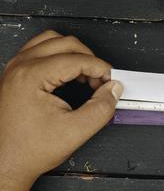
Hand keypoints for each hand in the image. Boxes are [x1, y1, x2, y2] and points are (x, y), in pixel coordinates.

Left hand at [0, 30, 122, 190]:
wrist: (6, 162)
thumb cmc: (29, 149)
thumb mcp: (75, 131)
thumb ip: (101, 109)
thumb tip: (113, 90)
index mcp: (32, 76)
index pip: (78, 59)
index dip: (100, 68)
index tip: (111, 79)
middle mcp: (21, 67)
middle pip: (67, 43)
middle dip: (90, 59)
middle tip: (101, 79)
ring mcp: (17, 68)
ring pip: (53, 41)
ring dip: (75, 54)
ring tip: (86, 75)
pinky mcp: (18, 73)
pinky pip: (42, 50)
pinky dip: (61, 57)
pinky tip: (69, 74)